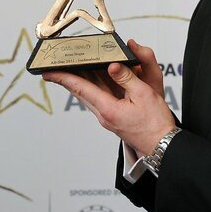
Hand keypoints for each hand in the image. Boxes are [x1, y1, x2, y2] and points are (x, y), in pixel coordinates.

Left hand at [42, 39, 175, 154]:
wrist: (162, 145)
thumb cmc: (156, 123)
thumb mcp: (144, 94)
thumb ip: (127, 78)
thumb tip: (112, 65)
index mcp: (108, 109)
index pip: (80, 89)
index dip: (63, 78)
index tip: (48, 72)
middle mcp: (104, 115)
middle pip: (80, 93)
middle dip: (67, 78)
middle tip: (56, 67)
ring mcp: (108, 118)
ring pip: (88, 97)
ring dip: (79, 83)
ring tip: (72, 69)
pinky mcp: (114, 119)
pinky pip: (98, 100)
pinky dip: (93, 88)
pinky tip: (96, 81)